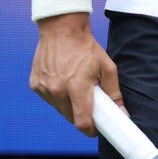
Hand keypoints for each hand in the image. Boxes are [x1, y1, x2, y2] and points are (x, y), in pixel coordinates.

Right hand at [30, 13, 120, 135]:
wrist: (62, 28)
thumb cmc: (87, 47)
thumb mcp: (106, 67)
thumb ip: (114, 93)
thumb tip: (122, 114)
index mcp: (76, 87)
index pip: (82, 122)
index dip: (91, 130)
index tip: (96, 128)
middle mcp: (57, 90)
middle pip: (70, 118)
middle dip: (81, 116)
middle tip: (88, 104)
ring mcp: (44, 88)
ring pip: (59, 109)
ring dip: (68, 105)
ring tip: (75, 87)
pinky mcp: (35, 84)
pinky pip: (49, 100)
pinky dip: (57, 96)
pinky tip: (62, 81)